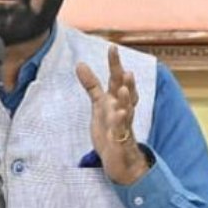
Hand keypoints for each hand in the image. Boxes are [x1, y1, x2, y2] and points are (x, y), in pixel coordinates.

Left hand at [76, 45, 148, 184]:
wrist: (121, 160)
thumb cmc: (111, 128)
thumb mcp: (98, 104)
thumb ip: (92, 85)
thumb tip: (80, 63)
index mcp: (115, 100)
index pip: (115, 79)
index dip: (115, 64)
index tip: (112, 47)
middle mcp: (122, 108)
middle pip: (125, 91)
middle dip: (125, 79)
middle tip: (125, 67)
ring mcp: (123, 124)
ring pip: (127, 108)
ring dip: (126, 97)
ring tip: (124, 86)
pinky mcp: (121, 139)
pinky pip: (122, 129)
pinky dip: (121, 120)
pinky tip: (120, 112)